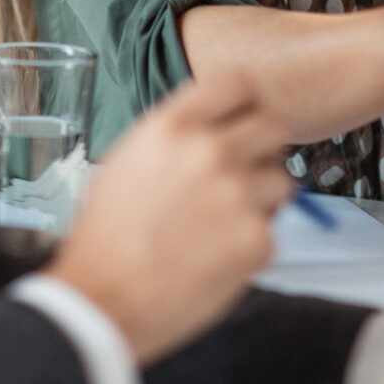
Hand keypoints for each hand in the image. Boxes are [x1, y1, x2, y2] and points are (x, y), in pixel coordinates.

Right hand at [44, 71, 290, 362]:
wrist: (102, 300)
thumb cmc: (106, 237)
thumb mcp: (127, 160)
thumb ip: (176, 138)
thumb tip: (212, 129)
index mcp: (173, 127)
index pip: (237, 83)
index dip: (244, 105)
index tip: (242, 122)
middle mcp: (210, 152)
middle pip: (273, 125)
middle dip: (263, 151)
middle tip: (243, 177)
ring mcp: (237, 195)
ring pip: (281, 181)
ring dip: (262, 201)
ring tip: (220, 228)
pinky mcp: (256, 239)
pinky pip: (272, 232)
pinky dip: (251, 247)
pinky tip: (214, 258)